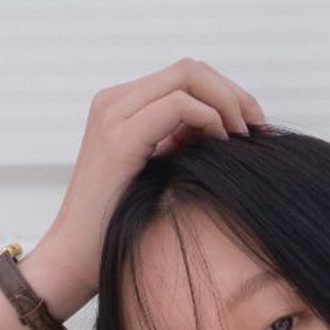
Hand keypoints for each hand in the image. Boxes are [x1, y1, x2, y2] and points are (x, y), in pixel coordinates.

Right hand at [27, 60, 269, 308]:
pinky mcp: (120, 138)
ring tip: (242, 138)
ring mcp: (113, 115)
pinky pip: (179, 106)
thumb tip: (225, 130)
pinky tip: (221, 146)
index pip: (185, 76)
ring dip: (226, 102)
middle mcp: (113, 102)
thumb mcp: (155, 175)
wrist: (72, 261)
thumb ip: (179, 145)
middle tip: (257, 128)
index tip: (251, 127)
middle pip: (190, 68)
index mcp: (120, 107)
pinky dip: (209, 120)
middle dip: (233, 93)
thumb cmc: (114, 229)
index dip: (225, 93)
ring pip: (187, 76)